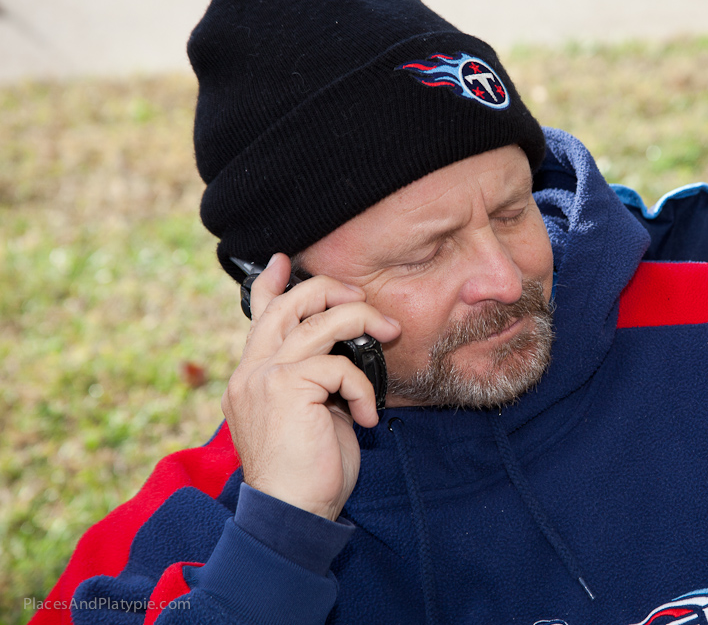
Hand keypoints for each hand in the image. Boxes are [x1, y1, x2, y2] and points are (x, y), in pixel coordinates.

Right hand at [222, 253, 400, 519]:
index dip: (270, 284)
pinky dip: (362, 387)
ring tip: (388, 335)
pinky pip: (339, 365)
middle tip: (363, 299)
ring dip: (363, 321)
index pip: (258, 317)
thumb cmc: (307, 471)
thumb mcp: (309, 415)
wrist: (292, 514)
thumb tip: (340, 353)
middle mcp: (251, 370)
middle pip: (289, 304)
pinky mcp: (287, 388)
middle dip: (331, 290)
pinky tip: (366, 418)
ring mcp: (264, 377)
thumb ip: (311, 380)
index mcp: (251, 376)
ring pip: (320, 321)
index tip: (283, 261)